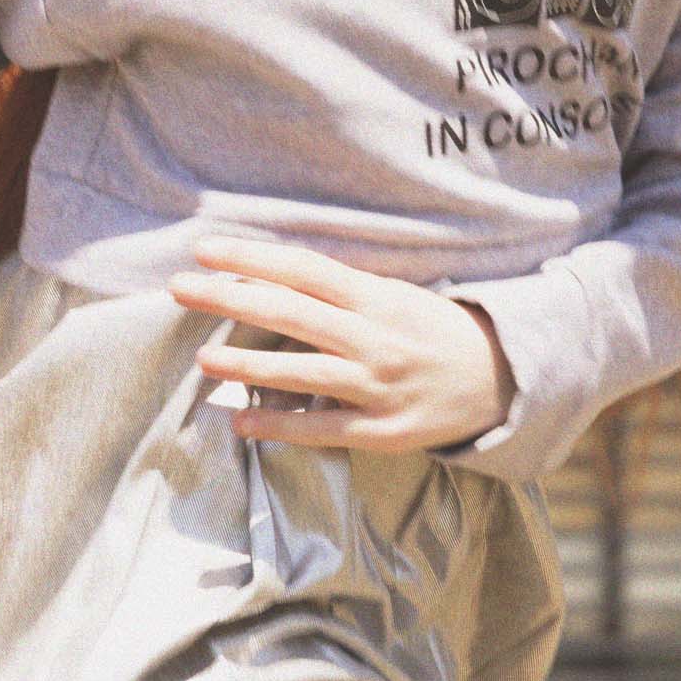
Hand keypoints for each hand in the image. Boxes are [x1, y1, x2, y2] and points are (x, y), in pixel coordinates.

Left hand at [168, 235, 515, 450]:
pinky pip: (322, 429)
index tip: (205, 249)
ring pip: (302, 372)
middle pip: (291, 312)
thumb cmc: (434, 333)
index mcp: (376, 298)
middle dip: (230, 299)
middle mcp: (374, 338)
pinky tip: (240, 419)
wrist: (500, 382)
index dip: (251, 257)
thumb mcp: (395, 298)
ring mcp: (377, 386)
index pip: (303, 270)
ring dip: (247, 363)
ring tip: (203, 357)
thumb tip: (271, 279)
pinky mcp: (382, 430)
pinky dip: (279, 425)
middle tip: (180, 288)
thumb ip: (341, 292)